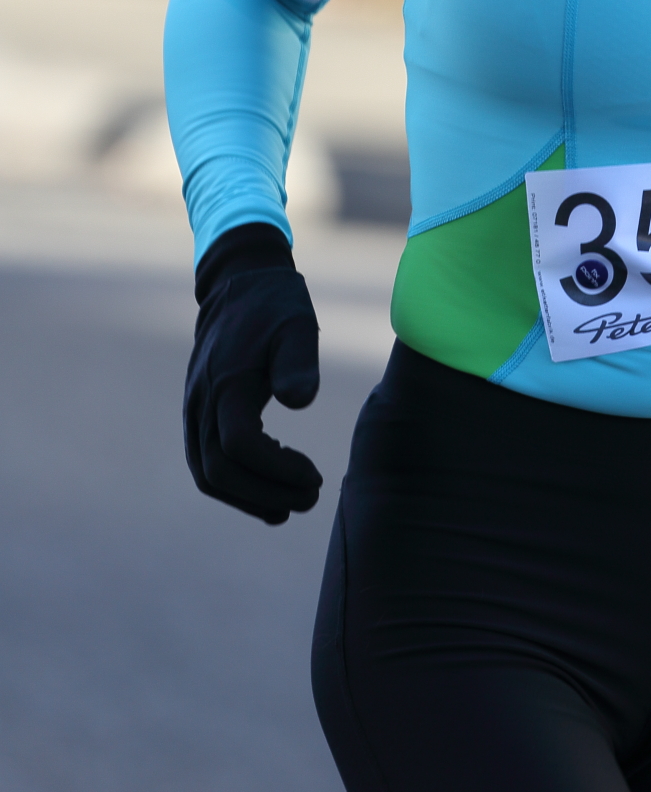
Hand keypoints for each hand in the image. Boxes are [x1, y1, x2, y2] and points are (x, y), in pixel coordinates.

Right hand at [184, 223, 322, 523]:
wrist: (239, 285)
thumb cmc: (276, 306)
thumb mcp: (298, 325)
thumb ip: (298, 362)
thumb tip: (300, 401)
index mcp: (227, 383)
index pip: (239, 446)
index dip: (277, 471)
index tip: (315, 476)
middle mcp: (201, 402)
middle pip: (218, 471)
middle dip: (264, 494)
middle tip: (310, 498)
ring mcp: (194, 409)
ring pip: (206, 473)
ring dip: (247, 498)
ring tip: (291, 507)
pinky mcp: (197, 413)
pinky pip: (205, 462)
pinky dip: (233, 486)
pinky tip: (268, 496)